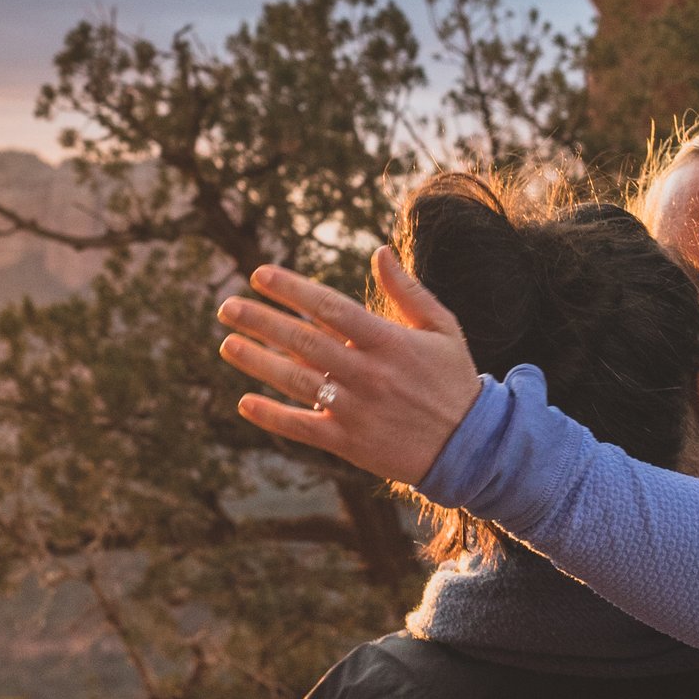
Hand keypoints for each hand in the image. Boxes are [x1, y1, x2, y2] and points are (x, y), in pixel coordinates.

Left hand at [217, 252, 483, 483]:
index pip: (331, 308)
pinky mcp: (350, 443)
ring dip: (258, 362)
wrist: (471, 446)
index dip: (292, 290)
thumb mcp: (442, 328)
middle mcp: (369, 374)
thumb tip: (379, 251)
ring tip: (227, 343)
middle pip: (304, 342)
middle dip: (262, 321)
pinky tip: (245, 402)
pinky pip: (303, 428)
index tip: (259, 274)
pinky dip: (272, 416)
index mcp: (390, 342)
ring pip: (297, 383)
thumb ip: (408, 291)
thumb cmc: (453, 379)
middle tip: (227, 306)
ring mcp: (357, 410)